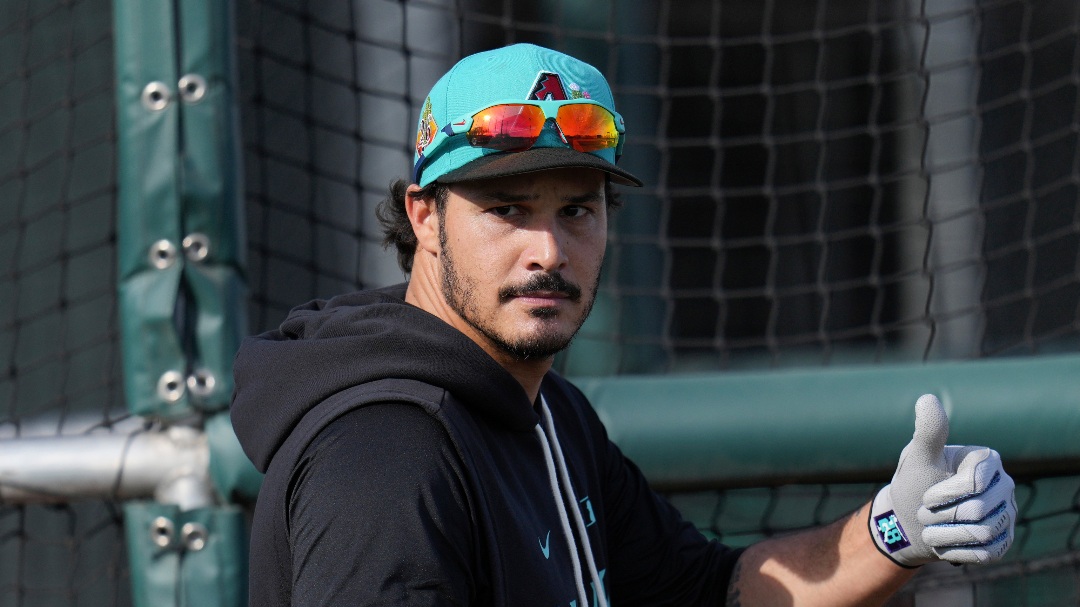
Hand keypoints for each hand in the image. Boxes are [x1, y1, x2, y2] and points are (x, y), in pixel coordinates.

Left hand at [869, 394, 1015, 566]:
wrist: (908, 520)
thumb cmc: (913, 483)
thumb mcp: (917, 457)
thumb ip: (927, 431)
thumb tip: (928, 399)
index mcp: (988, 460)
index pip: (973, 484)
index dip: (943, 495)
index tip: (926, 496)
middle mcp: (1004, 486)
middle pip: (977, 512)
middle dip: (939, 516)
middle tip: (924, 513)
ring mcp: (1006, 515)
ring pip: (981, 534)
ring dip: (944, 535)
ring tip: (929, 529)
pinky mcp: (1002, 542)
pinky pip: (985, 554)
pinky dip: (955, 551)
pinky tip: (944, 543)